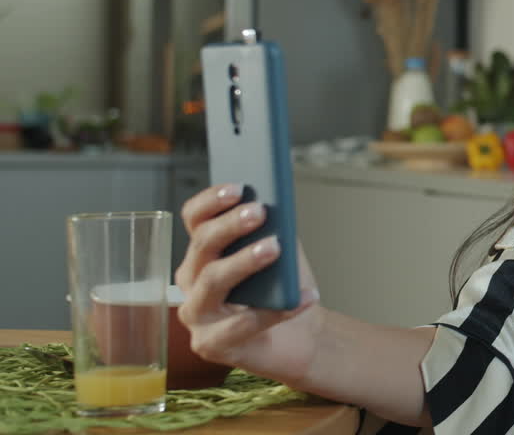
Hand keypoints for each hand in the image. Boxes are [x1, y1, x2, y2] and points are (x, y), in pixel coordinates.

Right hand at [175, 184, 323, 385]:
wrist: (300, 335)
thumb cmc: (283, 288)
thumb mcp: (281, 251)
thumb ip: (273, 229)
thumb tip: (272, 205)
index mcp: (202, 252)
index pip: (194, 218)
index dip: (212, 201)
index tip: (239, 187)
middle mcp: (190, 281)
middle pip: (202, 247)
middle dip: (229, 225)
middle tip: (259, 211)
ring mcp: (196, 315)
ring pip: (212, 282)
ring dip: (244, 261)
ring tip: (275, 247)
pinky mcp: (210, 345)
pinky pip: (242, 324)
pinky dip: (278, 310)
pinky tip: (305, 297)